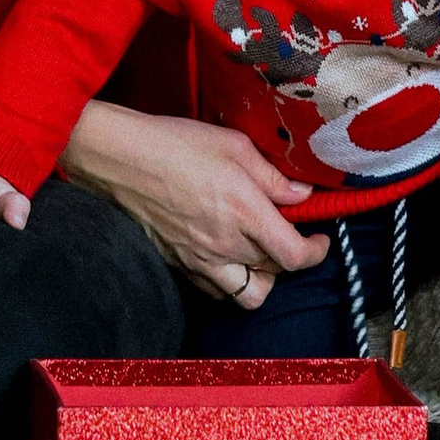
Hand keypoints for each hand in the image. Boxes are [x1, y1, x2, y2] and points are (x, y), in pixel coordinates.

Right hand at [60, 99, 328, 309]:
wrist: (120, 160)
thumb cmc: (174, 144)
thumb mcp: (233, 145)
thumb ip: (271, 175)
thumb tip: (300, 195)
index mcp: (244, 212)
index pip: (293, 255)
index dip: (315, 252)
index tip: (319, 239)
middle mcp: (225, 244)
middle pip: (274, 272)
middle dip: (289, 255)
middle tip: (287, 231)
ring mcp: (200, 260)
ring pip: (248, 294)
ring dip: (262, 278)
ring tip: (260, 253)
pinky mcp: (180, 265)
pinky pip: (216, 290)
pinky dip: (231, 280)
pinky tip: (228, 255)